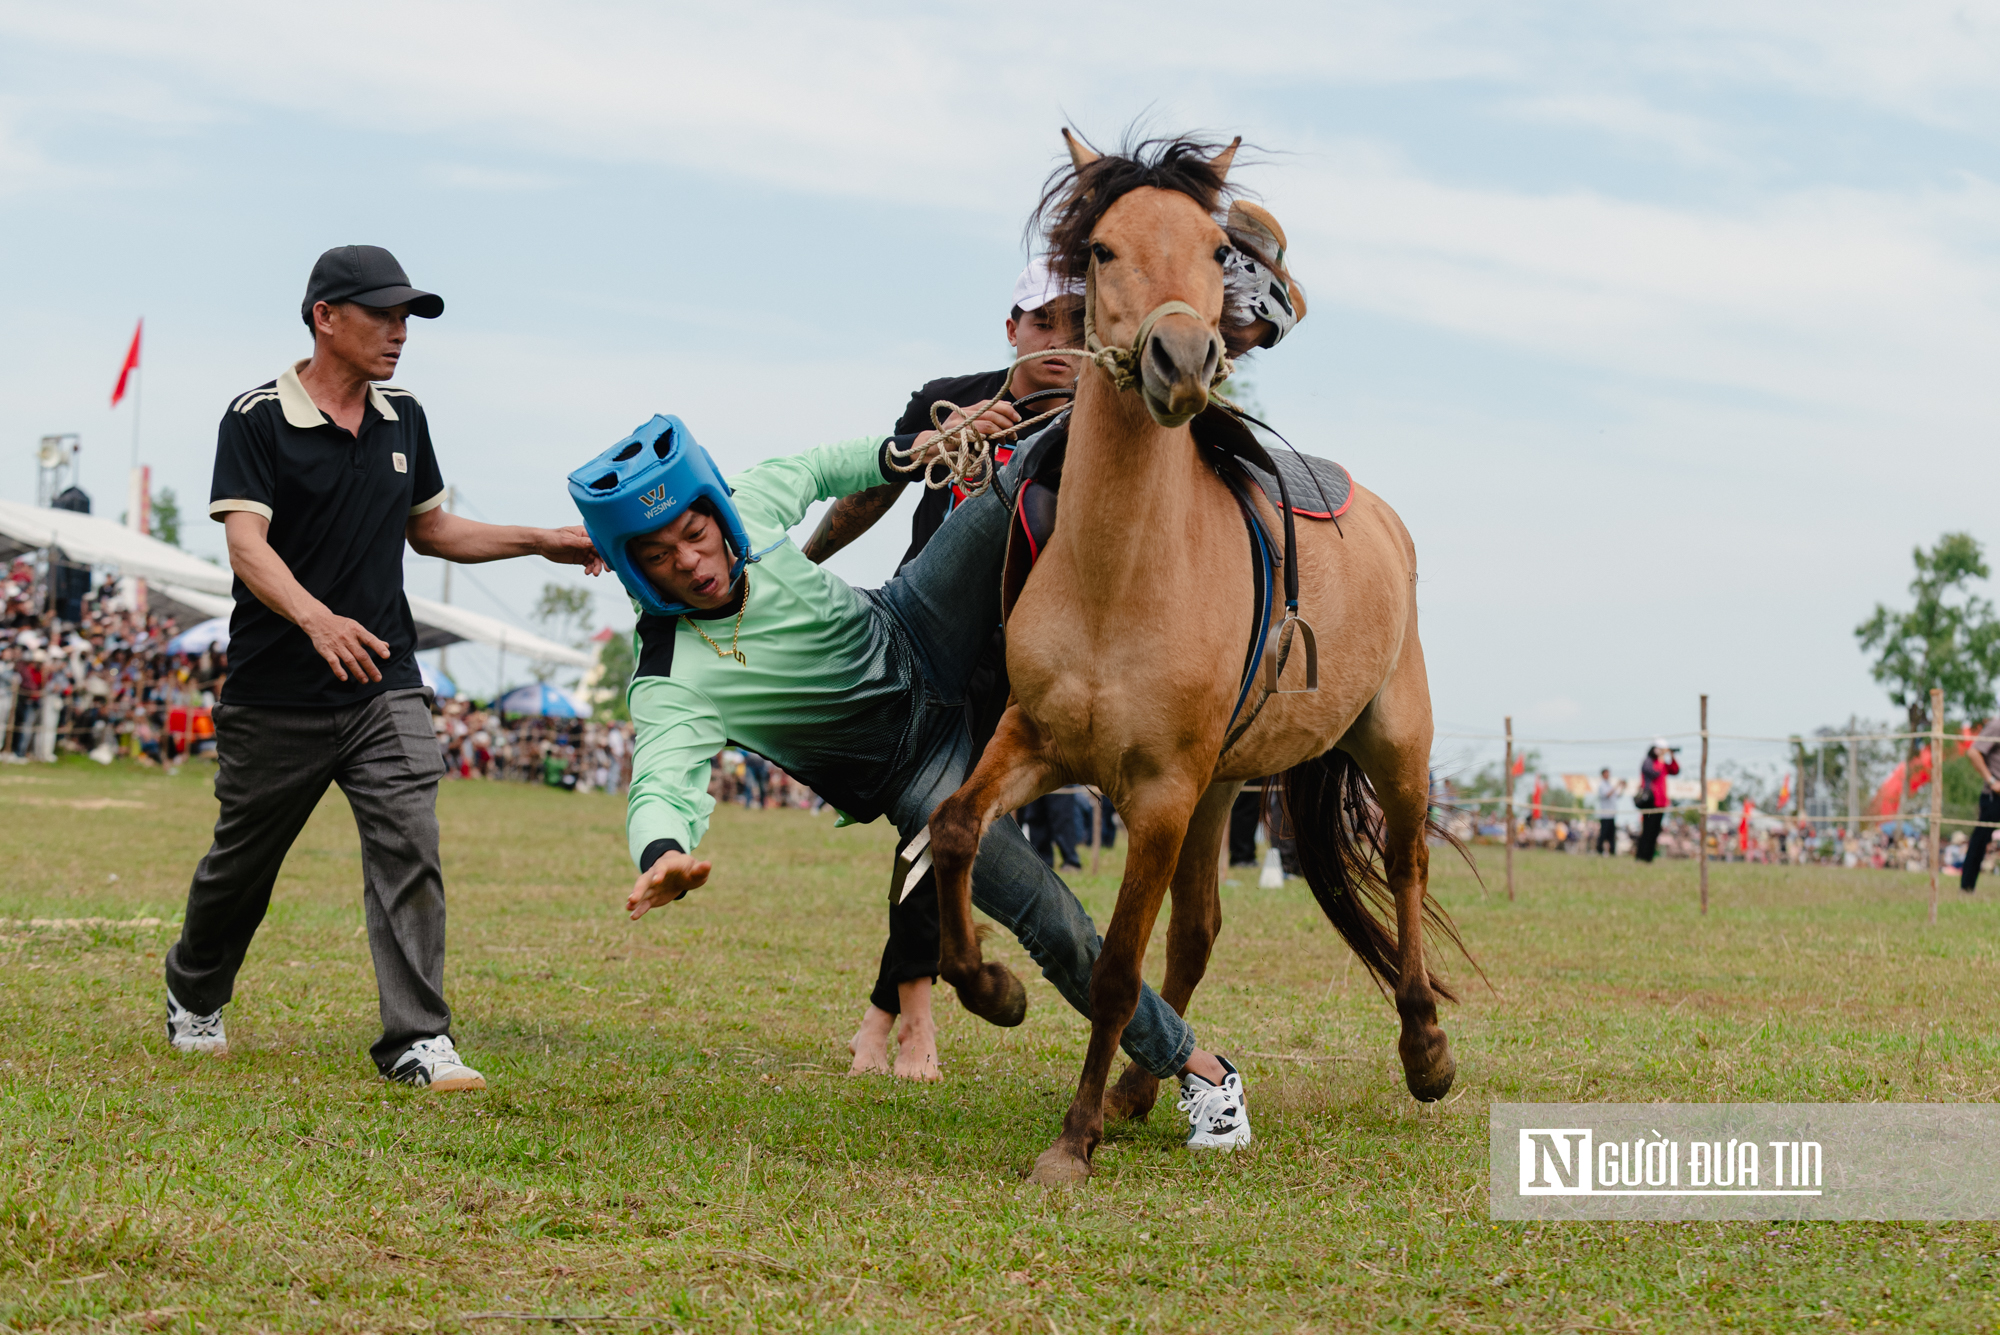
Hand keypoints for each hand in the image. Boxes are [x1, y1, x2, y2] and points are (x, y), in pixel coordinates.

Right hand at [299, 607, 389, 682]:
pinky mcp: (326, 650)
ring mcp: (336, 645)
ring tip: (365, 681)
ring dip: (358, 672)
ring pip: (349, 660)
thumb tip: (386, 646)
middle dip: (370, 667)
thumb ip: (371, 639)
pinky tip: (344, 678)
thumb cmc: (341, 625)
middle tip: (378, 678)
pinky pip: (333, 662)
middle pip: (361, 654)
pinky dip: (338, 670)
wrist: (318, 620)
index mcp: (356, 630)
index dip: (378, 647)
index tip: (386, 656)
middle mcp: (347, 638)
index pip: (370, 639)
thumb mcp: (356, 628)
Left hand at [542, 525, 604, 575]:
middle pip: (600, 552)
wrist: (542, 545)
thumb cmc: (553, 538)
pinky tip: (587, 572)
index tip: (610, 559)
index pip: (599, 542)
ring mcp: (584, 550)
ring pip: (595, 560)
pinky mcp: (580, 558)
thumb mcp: (567, 540)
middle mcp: (587, 542)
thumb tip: (594, 543)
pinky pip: (589, 564)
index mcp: (585, 533)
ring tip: (594, 573)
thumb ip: (580, 542)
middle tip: (606, 570)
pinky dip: (589, 569)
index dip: (606, 550)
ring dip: (596, 567)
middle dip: (603, 561)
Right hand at [627, 851, 712, 919]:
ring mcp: (652, 886)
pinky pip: (644, 903)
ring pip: (642, 893)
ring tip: (628, 907)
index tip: (657, 880)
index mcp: (668, 865)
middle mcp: (656, 875)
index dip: (659, 873)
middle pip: (645, 881)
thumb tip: (708, 864)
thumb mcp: (697, 869)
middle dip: (639, 889)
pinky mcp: (652, 897)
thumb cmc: (690, 869)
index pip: (662, 868)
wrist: (681, 874)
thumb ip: (701, 869)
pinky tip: (633, 917)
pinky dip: (639, 910)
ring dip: (635, 900)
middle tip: (632, 898)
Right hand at [910, 400, 1026, 481]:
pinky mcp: (956, 433)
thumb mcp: (969, 431)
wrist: (929, 449)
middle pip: (991, 410)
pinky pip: (978, 433)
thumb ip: (983, 426)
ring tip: (1006, 439)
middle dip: (1007, 421)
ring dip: (1001, 430)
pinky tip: (994, 443)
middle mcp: (963, 412)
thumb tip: (1006, 426)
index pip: (989, 403)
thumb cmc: (952, 443)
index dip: (1006, 408)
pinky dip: (990, 437)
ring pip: (987, 421)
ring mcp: (959, 422)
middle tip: (1014, 432)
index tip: (1017, 417)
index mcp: (967, 409)